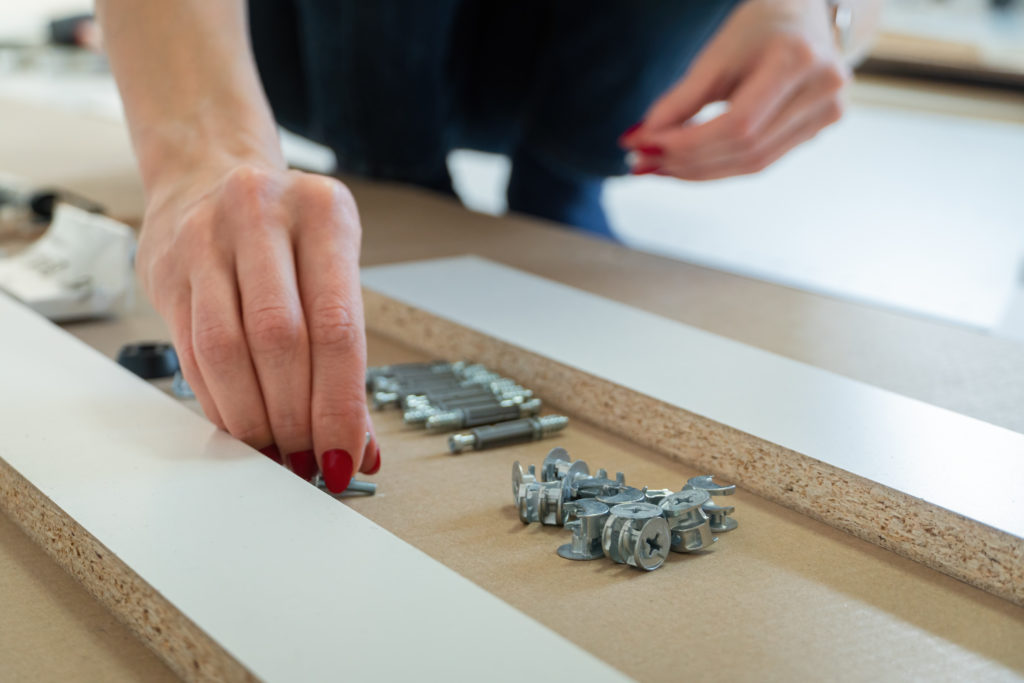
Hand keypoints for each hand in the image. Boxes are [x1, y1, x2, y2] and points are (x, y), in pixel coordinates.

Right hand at [138, 163, 379, 490]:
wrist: (208, 171)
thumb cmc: (286, 233)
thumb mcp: (331, 268)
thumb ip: (347, 354)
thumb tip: (359, 447)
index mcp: (325, 214)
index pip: (337, 327)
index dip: (339, 406)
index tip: (344, 456)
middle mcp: (263, 216)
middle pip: (281, 342)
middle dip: (297, 417)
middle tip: (308, 459)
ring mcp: (207, 237)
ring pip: (228, 350)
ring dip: (254, 417)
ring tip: (275, 450)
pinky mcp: (166, 267)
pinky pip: (193, 352)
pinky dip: (221, 402)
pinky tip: (241, 424)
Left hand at [621, 0, 848, 179]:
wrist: (808, 15)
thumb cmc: (760, 26)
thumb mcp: (718, 52)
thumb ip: (682, 98)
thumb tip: (643, 137)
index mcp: (797, 60)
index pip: (738, 123)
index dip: (687, 141)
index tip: (644, 144)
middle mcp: (822, 90)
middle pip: (746, 148)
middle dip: (687, 161)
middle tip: (642, 161)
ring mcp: (828, 113)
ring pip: (754, 163)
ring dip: (699, 171)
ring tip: (659, 167)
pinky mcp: (820, 129)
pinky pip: (763, 160)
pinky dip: (721, 166)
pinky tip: (688, 165)